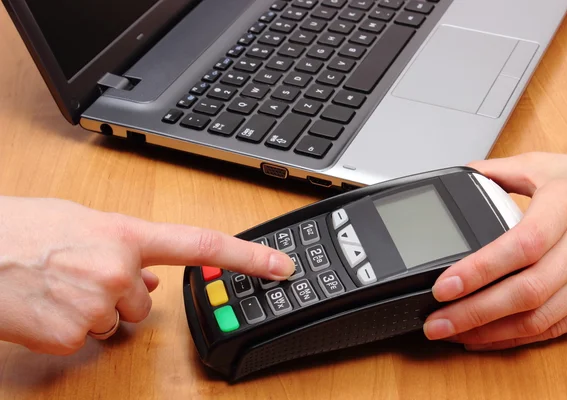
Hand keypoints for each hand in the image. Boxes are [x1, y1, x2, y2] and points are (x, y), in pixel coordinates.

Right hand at [0, 196, 293, 354]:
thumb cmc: (21, 229)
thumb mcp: (82, 222)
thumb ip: (125, 246)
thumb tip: (151, 279)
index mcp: (126, 233)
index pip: (202, 245)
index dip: (248, 257)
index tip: (281, 267)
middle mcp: (120, 268)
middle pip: (145, 302)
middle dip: (121, 296)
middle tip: (80, 275)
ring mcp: (99, 303)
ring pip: (115, 322)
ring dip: (93, 312)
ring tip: (57, 286)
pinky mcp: (75, 335)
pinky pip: (87, 339)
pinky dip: (70, 328)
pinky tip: (46, 306)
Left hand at [423, 152, 566, 349]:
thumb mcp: (547, 166)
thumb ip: (500, 171)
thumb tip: (461, 177)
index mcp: (566, 206)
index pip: (520, 245)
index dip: (480, 270)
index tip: (444, 286)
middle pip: (526, 291)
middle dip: (474, 312)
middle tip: (435, 323)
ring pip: (540, 318)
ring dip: (491, 332)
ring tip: (451, 333)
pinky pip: (556, 328)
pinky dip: (518, 338)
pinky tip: (487, 337)